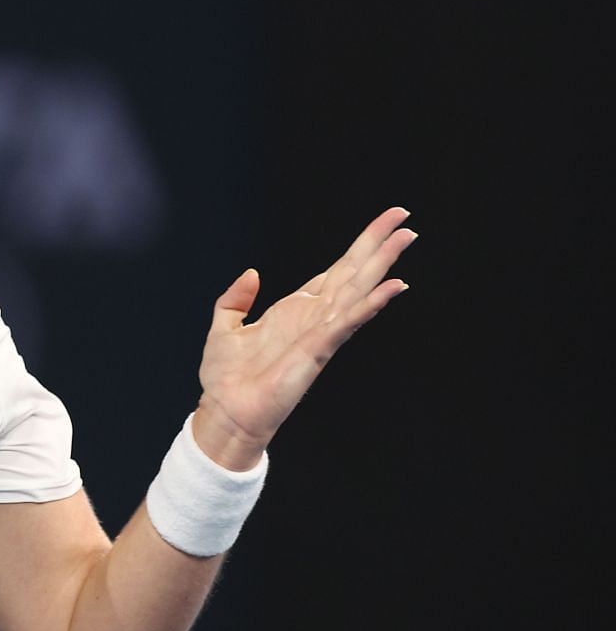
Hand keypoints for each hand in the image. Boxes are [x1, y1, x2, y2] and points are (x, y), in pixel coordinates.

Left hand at [192, 207, 416, 469]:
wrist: (225, 412)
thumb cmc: (227, 378)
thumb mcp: (225, 326)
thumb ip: (237, 298)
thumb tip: (253, 272)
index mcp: (296, 309)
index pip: (335, 271)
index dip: (358, 247)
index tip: (381, 224)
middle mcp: (315, 317)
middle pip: (354, 273)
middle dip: (377, 244)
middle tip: (404, 218)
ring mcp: (320, 332)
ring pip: (358, 289)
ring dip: (382, 264)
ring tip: (406, 238)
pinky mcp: (318, 348)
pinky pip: (348, 321)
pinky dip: (370, 303)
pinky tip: (393, 286)